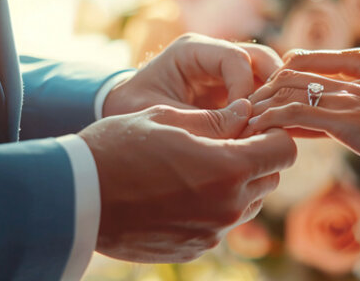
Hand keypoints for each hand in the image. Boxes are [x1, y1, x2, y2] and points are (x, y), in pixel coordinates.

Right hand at [79, 99, 296, 262]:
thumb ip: (216, 118)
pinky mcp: (195, 247)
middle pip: (270, 177)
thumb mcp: (167, 118)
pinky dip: (212, 206)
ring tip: (197, 165)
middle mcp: (228, 206)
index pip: (284, 149)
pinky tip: (179, 191)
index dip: (272, 132)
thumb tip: (247, 112)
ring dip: (235, 183)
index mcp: (228, 168)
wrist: (75, 199)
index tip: (252, 122)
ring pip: (247, 202)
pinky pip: (220, 224)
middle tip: (224, 140)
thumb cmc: (117, 149)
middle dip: (255, 156)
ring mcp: (212, 232)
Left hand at [104, 33, 282, 116]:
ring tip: (277, 128)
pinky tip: (273, 133)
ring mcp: (225, 71)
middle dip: (273, 88)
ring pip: (267, 74)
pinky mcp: (232, 90)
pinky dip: (270, 111)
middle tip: (276, 120)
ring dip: (276, 99)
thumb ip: (199, 122)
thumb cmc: (132, 110)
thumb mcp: (160, 115)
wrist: (123, 113)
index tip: (243, 120)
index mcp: (191, 50)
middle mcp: (213, 55)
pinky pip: (261, 94)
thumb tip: (241, 136)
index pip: (235, 58)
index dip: (245, 88)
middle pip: (260, 58)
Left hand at [244, 70, 359, 185]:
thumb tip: (359, 139)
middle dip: (263, 93)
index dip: (282, 89)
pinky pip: (296, 113)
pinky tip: (255, 130)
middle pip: (292, 78)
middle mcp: (351, 88)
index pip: (310, 79)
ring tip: (239, 120)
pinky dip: (271, 119)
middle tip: (241, 112)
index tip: (262, 106)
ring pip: (288, 91)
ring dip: (260, 105)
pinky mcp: (346, 120)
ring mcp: (348, 102)